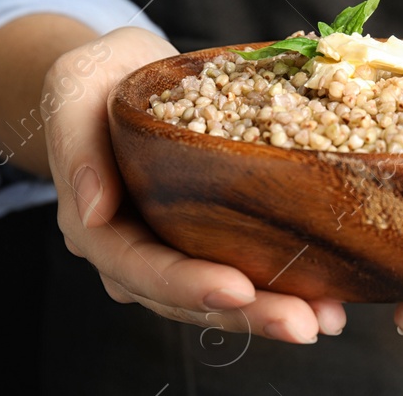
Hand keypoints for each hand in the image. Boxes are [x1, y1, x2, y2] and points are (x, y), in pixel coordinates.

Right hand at [45, 27, 344, 343]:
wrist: (114, 78)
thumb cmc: (92, 80)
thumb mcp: (73, 90)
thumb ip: (76, 148)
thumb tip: (93, 210)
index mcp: (94, 226)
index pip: (139, 268)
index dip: (187, 284)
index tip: (238, 288)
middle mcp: (133, 252)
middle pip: (188, 299)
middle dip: (248, 314)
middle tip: (304, 323)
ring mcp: (170, 251)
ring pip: (220, 297)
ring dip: (274, 311)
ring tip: (327, 319)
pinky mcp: (206, 239)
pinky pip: (243, 270)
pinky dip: (284, 286)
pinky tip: (329, 298)